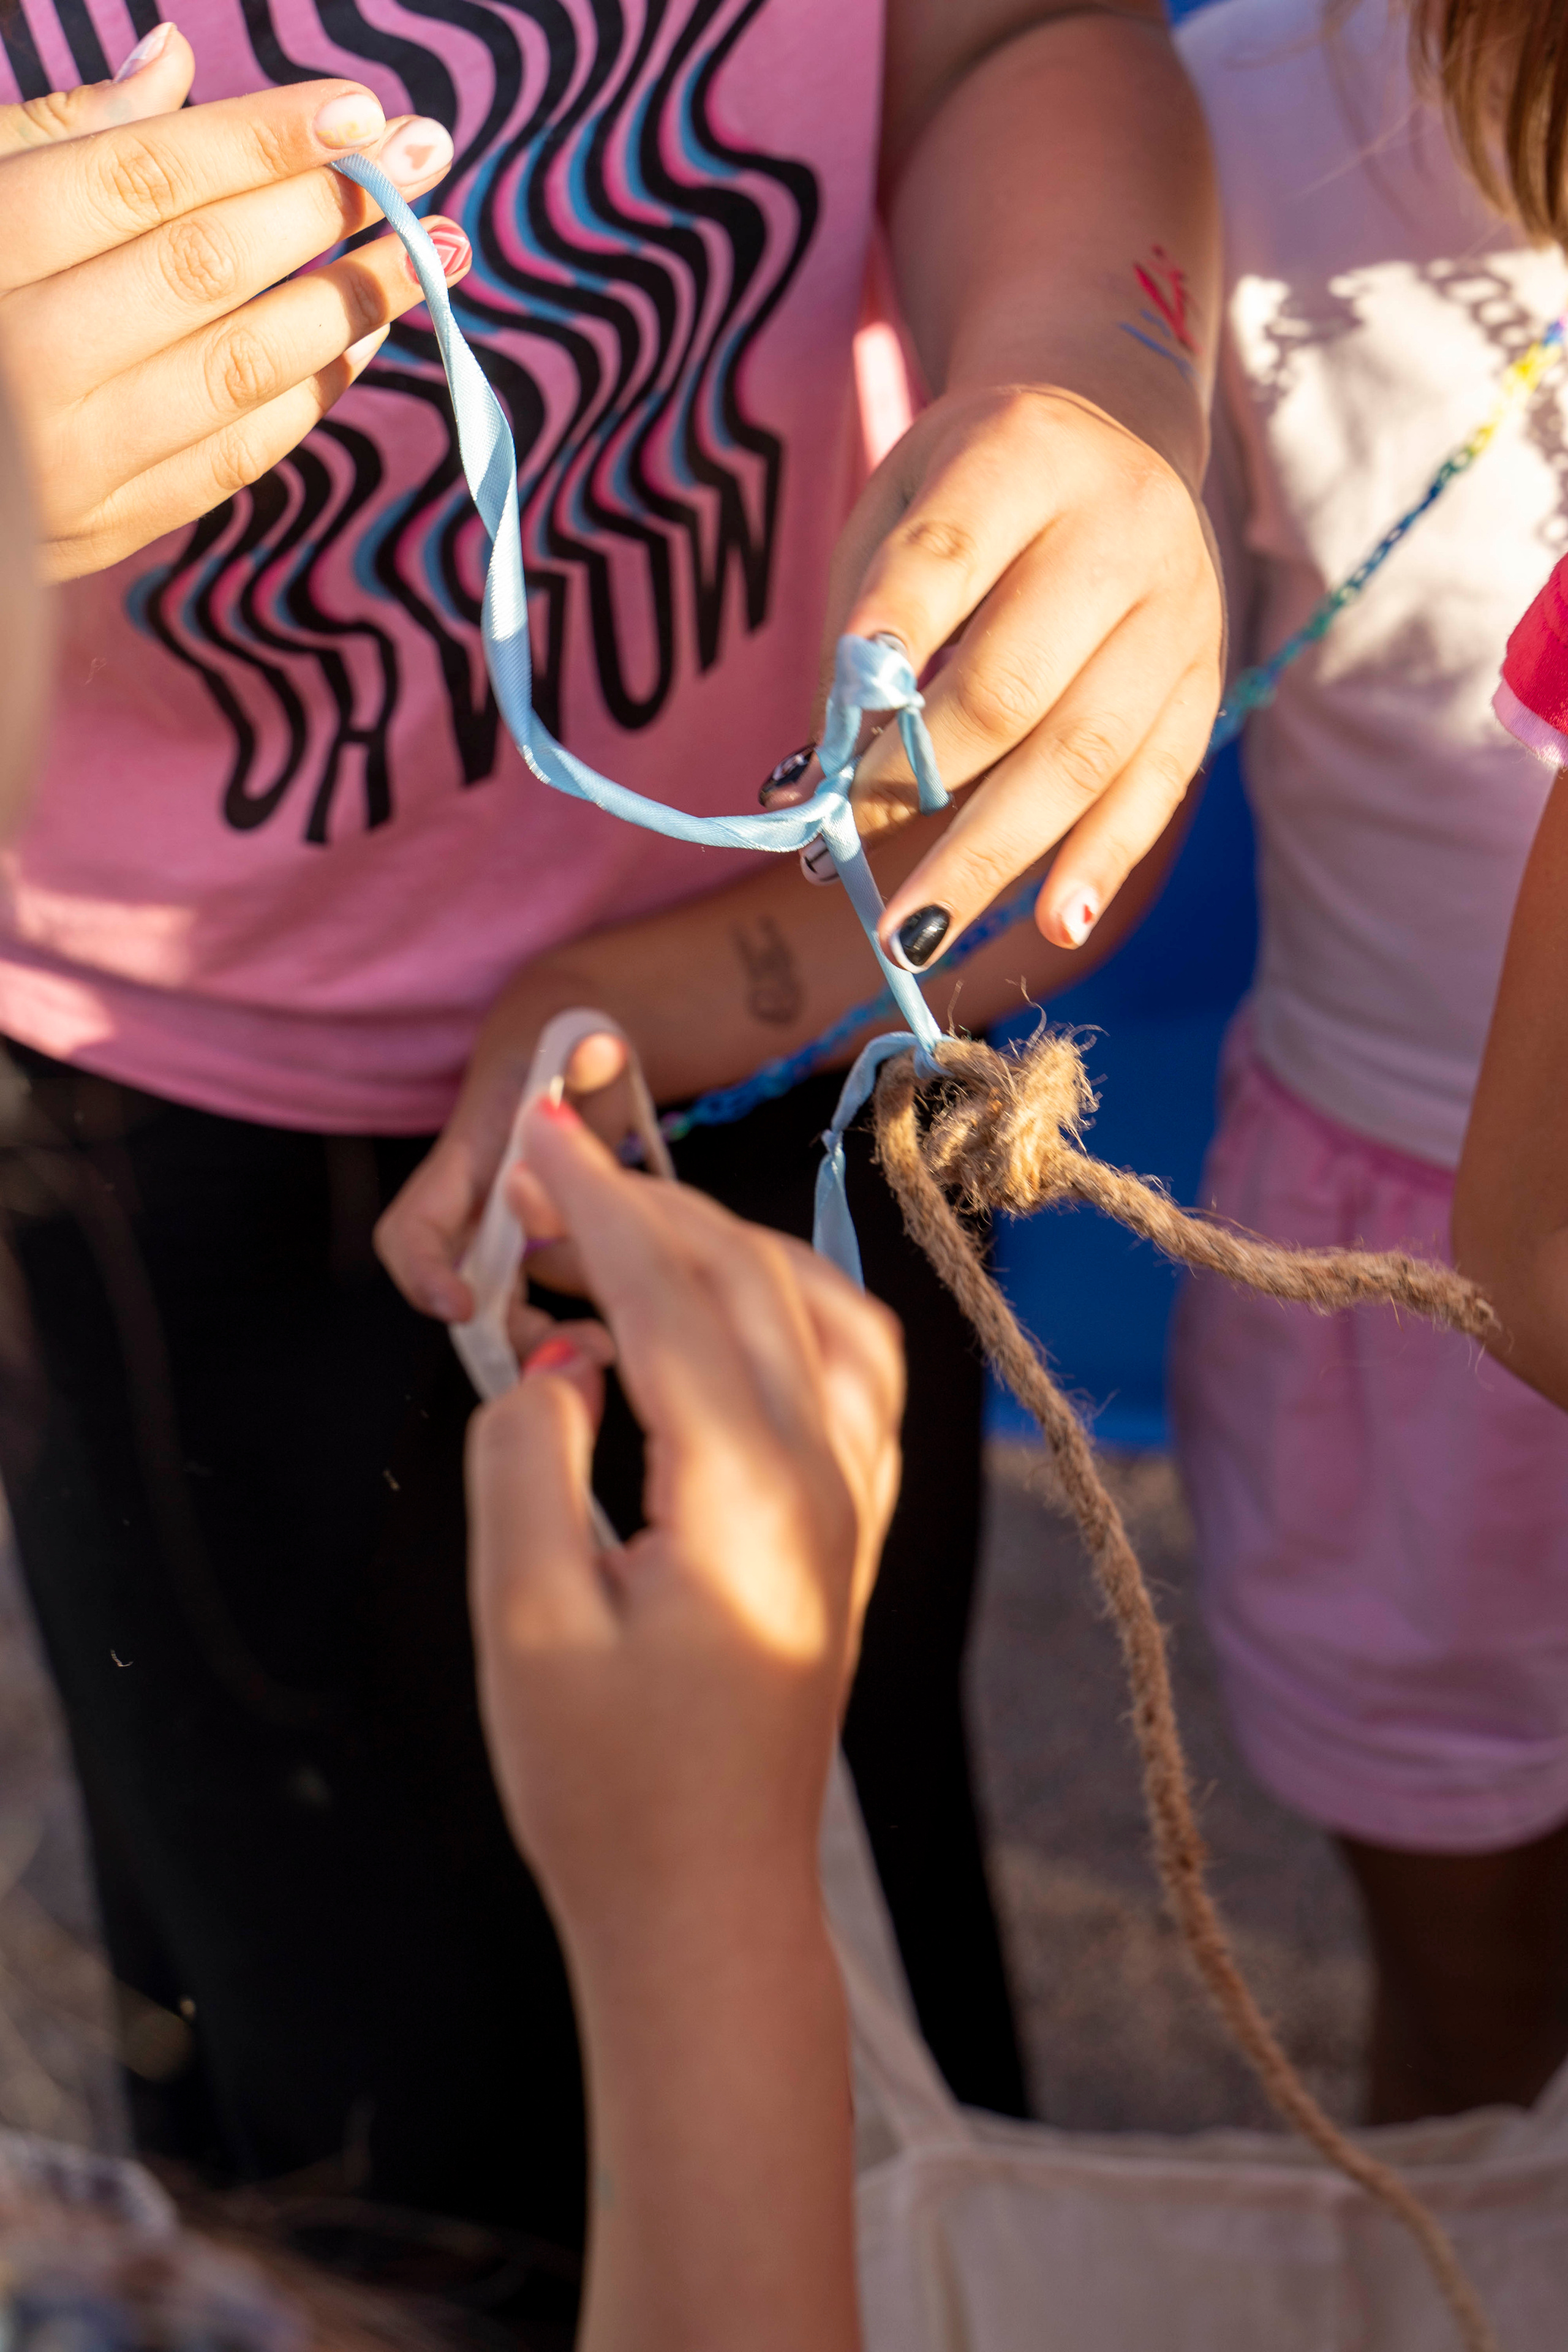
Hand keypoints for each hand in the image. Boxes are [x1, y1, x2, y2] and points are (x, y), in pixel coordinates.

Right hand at [0, 33, 471, 576]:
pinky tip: (364, 343)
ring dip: (349, 309)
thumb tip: (172, 64)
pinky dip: (308, 399)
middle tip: (423, 164)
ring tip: (425, 256)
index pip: (144, 180)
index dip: (263, 140)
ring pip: (238, 371)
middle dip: (329, 213)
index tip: (361, 112)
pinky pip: (231, 460)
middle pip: (206, 270)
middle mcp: (25, 359)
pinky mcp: (99, 531)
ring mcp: (65, 459)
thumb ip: (58, 134)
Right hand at [375, 984, 649, 1318]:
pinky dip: (564, 1326)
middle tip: (557, 1350)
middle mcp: (475, 1207)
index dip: (424, 1272)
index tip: (460, 1306)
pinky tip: (615, 1335)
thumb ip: (591, 1050)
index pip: (413, 1229)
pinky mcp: (540, 1248)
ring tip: (599, 1349)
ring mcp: (505, 1231)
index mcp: (468, 1160)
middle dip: (496, 1330)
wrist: (584, 1049)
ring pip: (497, 1309)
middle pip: (455, 1290)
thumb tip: (600, 1051)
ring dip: (534, 1337)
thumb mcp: (582, 1038)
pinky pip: (535, 1304)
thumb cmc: (573, 1042)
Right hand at [467, 1085, 903, 1939]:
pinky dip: (787, 1298)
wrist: (708, 1903)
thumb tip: (564, 1355)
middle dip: (646, 1203)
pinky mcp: (854, 1526)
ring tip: (621, 1232)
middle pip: (748, 1279)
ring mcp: (856, 1500)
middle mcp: (829, 1476)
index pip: (672, 1292)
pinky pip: (852, 1365)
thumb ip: (526, 1461)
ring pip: (818, 1306)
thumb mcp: (523, 1625)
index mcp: (747, 1492)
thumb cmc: (605, 1787)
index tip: (532, 1134)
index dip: (595, 1202)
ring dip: (721, 1243)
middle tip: (548, 1174)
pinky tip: (725, 1305)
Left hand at [782, 383, 1220, 967]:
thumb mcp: (896, 506)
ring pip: (1081, 755)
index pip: (946, 559)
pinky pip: (1156, 789)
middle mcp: (1119, 529)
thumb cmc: (973, 486)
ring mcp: (1178, 611)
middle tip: (834, 863)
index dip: (888, 644)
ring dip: (989, 858)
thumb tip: (809, 785)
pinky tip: (1054, 927)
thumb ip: (854, 629)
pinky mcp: (1206, 680)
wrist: (1116, 423)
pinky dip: (1099, 864)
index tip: (827, 738)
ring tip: (913, 937)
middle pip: (1012, 686)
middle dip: (915, 790)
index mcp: (1022, 458)